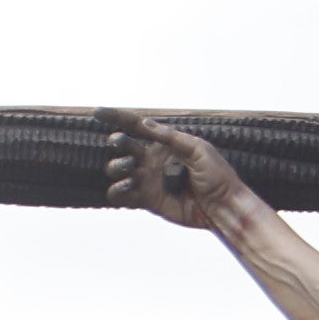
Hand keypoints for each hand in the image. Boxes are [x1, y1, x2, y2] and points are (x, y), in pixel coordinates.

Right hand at [106, 114, 252, 231]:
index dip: (116, 117)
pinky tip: (128, 185)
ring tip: (131, 169)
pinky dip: (117, 189)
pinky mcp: (147, 200)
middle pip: (124, 146)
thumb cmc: (217, 176)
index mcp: (165, 143)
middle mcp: (153, 160)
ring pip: (118, 170)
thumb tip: (146, 123)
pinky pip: (122, 194)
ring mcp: (148, 180)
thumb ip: (171, 138)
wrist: (222, 207)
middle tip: (121, 143)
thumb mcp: (198, 149)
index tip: (96, 112)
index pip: (136, 126)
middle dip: (118, 141)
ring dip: (117, 166)